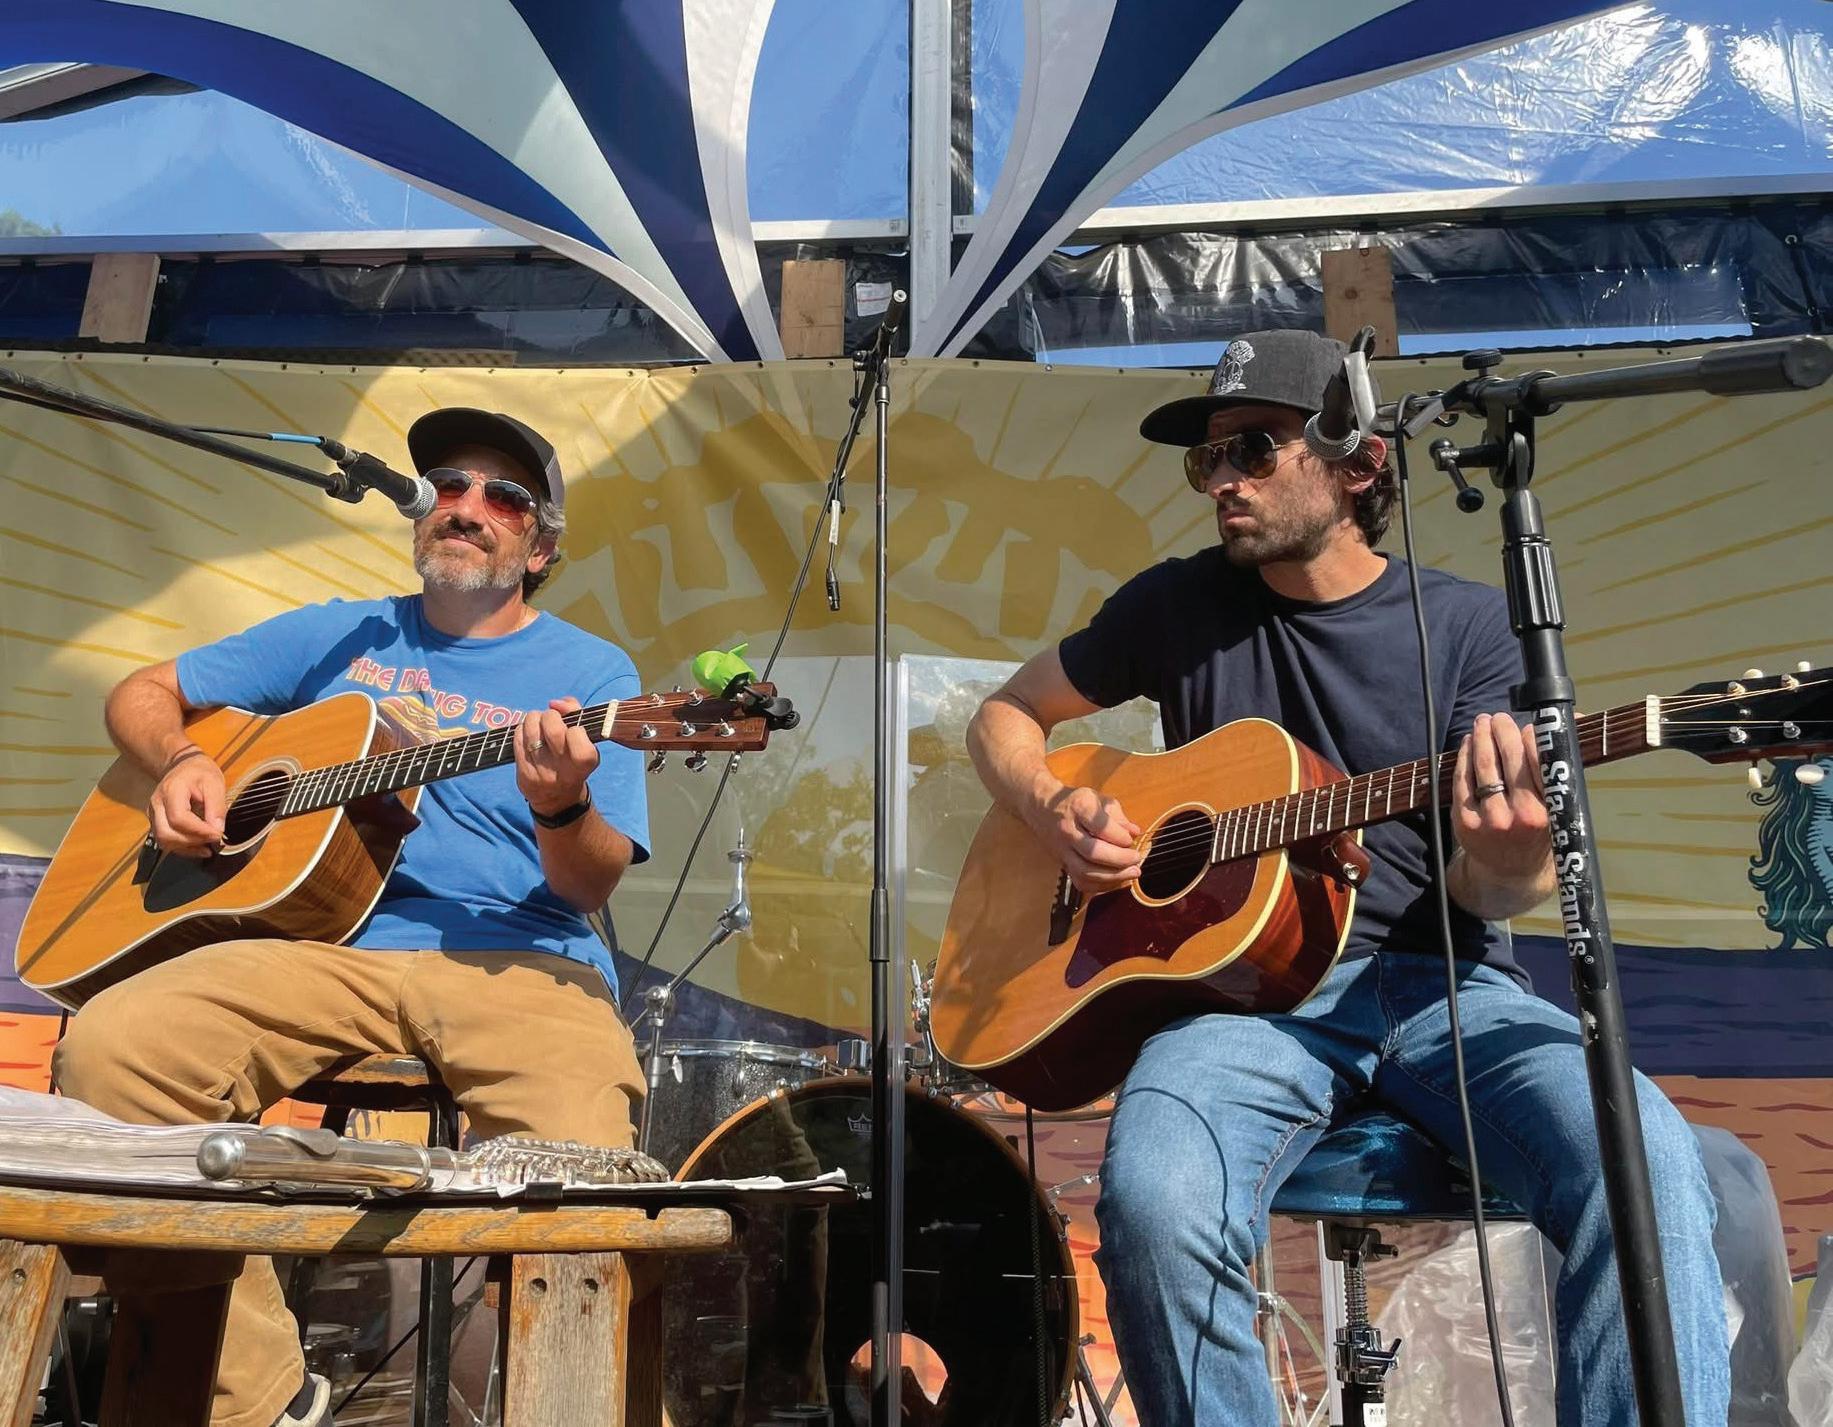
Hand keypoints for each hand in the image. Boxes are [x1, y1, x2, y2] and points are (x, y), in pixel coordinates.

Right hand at [148, 750, 225, 857]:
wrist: (183, 766)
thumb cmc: (199, 772)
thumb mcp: (215, 783)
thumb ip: (217, 806)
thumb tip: (218, 830)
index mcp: (170, 791)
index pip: (179, 818)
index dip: (199, 831)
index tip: (218, 834)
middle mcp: (157, 804)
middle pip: (166, 833)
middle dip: (192, 842)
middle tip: (214, 840)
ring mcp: (153, 814)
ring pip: (164, 840)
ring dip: (187, 848)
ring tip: (208, 846)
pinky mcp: (157, 822)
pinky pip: (166, 841)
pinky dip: (183, 848)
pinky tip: (200, 848)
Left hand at [516, 697, 598, 817]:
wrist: (558, 798)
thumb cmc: (573, 760)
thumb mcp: (586, 741)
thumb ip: (576, 713)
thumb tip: (555, 703)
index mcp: (585, 763)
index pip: (576, 734)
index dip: (573, 726)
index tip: (573, 730)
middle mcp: (564, 770)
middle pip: (552, 729)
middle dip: (550, 716)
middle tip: (551, 720)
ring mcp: (542, 772)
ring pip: (531, 728)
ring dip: (534, 719)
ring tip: (538, 725)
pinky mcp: (524, 773)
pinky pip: (517, 738)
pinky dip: (522, 730)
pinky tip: (528, 736)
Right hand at [1029, 784, 1141, 895]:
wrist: (1042, 807)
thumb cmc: (1075, 802)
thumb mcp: (1098, 799)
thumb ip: (1118, 817)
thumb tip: (1134, 833)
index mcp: (1079, 808)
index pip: (1102, 827)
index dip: (1120, 837)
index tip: (1130, 839)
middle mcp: (1068, 830)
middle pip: (1093, 852)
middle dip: (1120, 860)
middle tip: (1136, 859)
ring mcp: (1063, 850)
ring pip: (1086, 871)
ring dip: (1113, 876)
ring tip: (1132, 872)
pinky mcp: (1062, 863)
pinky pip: (1080, 882)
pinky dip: (1101, 885)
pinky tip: (1116, 879)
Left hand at [1453, 712, 1550, 881]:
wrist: (1510, 872)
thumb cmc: (1538, 831)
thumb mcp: (1558, 806)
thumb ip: (1560, 767)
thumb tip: (1580, 719)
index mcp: (1548, 811)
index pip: (1539, 762)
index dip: (1530, 738)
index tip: (1528, 725)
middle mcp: (1520, 816)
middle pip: (1508, 759)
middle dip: (1502, 731)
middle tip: (1499, 718)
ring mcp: (1490, 819)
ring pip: (1483, 766)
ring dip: (1481, 738)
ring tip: (1482, 723)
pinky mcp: (1464, 822)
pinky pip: (1462, 780)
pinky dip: (1464, 757)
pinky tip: (1468, 743)